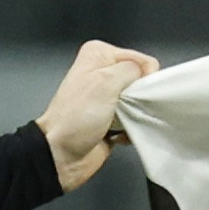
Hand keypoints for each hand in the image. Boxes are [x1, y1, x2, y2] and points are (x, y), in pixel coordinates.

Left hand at [37, 41, 159, 191]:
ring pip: (140, 101)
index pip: (140, 59)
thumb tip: (147, 75)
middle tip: (130, 109)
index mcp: (99, 55)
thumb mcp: (106, 82)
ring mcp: (106, 97)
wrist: (61, 154)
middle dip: (141, 96)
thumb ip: (132, 69)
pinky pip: (134, 119)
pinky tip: (120, 134)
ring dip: (137, 114)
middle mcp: (102, 72)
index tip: (136, 93)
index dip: (145, 77)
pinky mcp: (111, 118)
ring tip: (124, 123)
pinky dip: (132, 128)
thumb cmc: (77, 117)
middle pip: (141, 80)